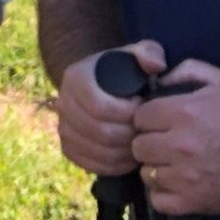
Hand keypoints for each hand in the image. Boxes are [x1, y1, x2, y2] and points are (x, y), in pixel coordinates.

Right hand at [57, 40, 166, 176]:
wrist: (96, 84)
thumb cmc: (119, 70)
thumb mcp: (134, 54)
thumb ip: (148, 53)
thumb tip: (156, 66)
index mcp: (76, 78)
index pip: (101, 107)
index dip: (128, 114)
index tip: (144, 110)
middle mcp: (63, 103)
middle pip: (100, 133)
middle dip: (129, 136)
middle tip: (146, 132)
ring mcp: (63, 128)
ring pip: (98, 152)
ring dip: (124, 153)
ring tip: (140, 144)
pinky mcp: (68, 148)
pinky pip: (92, 165)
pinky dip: (114, 166)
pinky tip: (128, 157)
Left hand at [130, 59, 219, 214]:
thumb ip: (186, 70)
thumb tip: (157, 78)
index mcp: (184, 113)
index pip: (139, 116)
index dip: (148, 117)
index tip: (158, 121)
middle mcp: (180, 145)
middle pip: (139, 145)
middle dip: (149, 141)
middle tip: (165, 141)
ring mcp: (186, 177)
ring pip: (147, 173)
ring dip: (157, 167)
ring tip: (173, 162)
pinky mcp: (195, 202)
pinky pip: (159, 200)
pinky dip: (164, 193)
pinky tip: (177, 182)